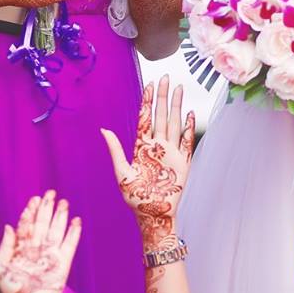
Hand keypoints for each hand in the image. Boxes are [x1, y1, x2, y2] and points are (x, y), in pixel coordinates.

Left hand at [0, 191, 80, 292]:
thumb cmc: (8, 289)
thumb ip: (5, 247)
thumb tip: (9, 226)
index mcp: (22, 247)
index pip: (28, 224)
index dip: (31, 212)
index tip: (35, 199)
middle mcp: (37, 249)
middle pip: (44, 224)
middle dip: (47, 209)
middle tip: (51, 193)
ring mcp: (50, 256)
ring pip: (57, 232)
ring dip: (61, 217)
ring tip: (64, 203)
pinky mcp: (62, 266)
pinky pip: (70, 246)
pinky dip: (74, 234)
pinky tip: (76, 221)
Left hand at [101, 77, 196, 246]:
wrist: (154, 214)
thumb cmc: (135, 198)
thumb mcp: (122, 172)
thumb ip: (115, 150)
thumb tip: (103, 129)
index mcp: (142, 147)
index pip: (145, 118)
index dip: (147, 102)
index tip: (149, 85)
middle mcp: (157, 146)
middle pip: (161, 115)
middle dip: (163, 97)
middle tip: (166, 78)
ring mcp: (171, 152)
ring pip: (174, 122)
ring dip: (176, 105)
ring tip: (178, 88)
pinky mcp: (183, 161)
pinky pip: (187, 140)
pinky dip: (189, 126)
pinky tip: (190, 113)